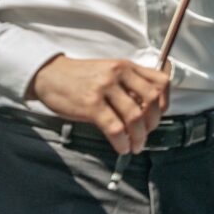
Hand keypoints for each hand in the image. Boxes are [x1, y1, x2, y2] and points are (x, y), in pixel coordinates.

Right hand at [28, 56, 171, 153]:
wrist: (49, 75)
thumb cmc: (80, 77)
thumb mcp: (108, 70)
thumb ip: (128, 82)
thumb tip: (148, 107)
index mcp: (125, 66)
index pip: (159, 82)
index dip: (165, 102)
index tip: (160, 115)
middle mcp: (118, 74)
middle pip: (151, 101)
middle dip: (153, 123)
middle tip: (146, 134)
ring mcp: (104, 89)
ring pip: (134, 116)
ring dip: (139, 137)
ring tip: (135, 146)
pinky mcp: (91, 105)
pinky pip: (115, 127)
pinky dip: (122, 142)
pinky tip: (121, 147)